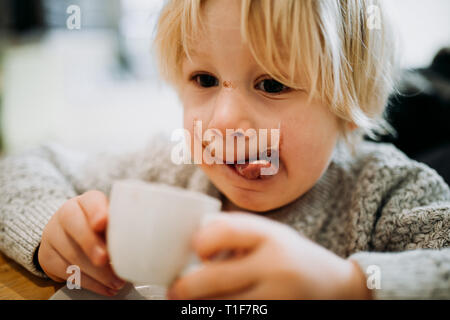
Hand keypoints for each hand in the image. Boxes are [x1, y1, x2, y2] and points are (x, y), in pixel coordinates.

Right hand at [38, 190, 125, 295]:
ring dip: (96, 272)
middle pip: (76, 228)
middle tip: (106, 259)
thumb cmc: (97, 226)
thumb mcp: (110, 219)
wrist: (66, 233)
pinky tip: (104, 287)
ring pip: (71, 254)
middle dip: (92, 245)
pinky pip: (66, 272)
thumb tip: (143, 240)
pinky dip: (88, 283)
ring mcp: (53, 235)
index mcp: (86, 202)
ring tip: (116, 282)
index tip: (102, 223)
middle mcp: (66, 214)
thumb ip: (122, 224)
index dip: (96, 211)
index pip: (90, 201)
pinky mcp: (47, 256)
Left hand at [168, 212, 372, 298]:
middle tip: (174, 291)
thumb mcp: (271, 233)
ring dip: (201, 305)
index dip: (200, 242)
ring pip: (223, 306)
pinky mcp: (277, 315)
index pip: (224, 231)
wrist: (337, 287)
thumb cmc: (293, 255)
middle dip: (185, 288)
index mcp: (272, 236)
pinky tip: (214, 306)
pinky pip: (239, 317)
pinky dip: (220, 311)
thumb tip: (192, 242)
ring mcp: (278, 297)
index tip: (194, 250)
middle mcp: (275, 266)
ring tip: (192, 301)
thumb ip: (236, 230)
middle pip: (215, 278)